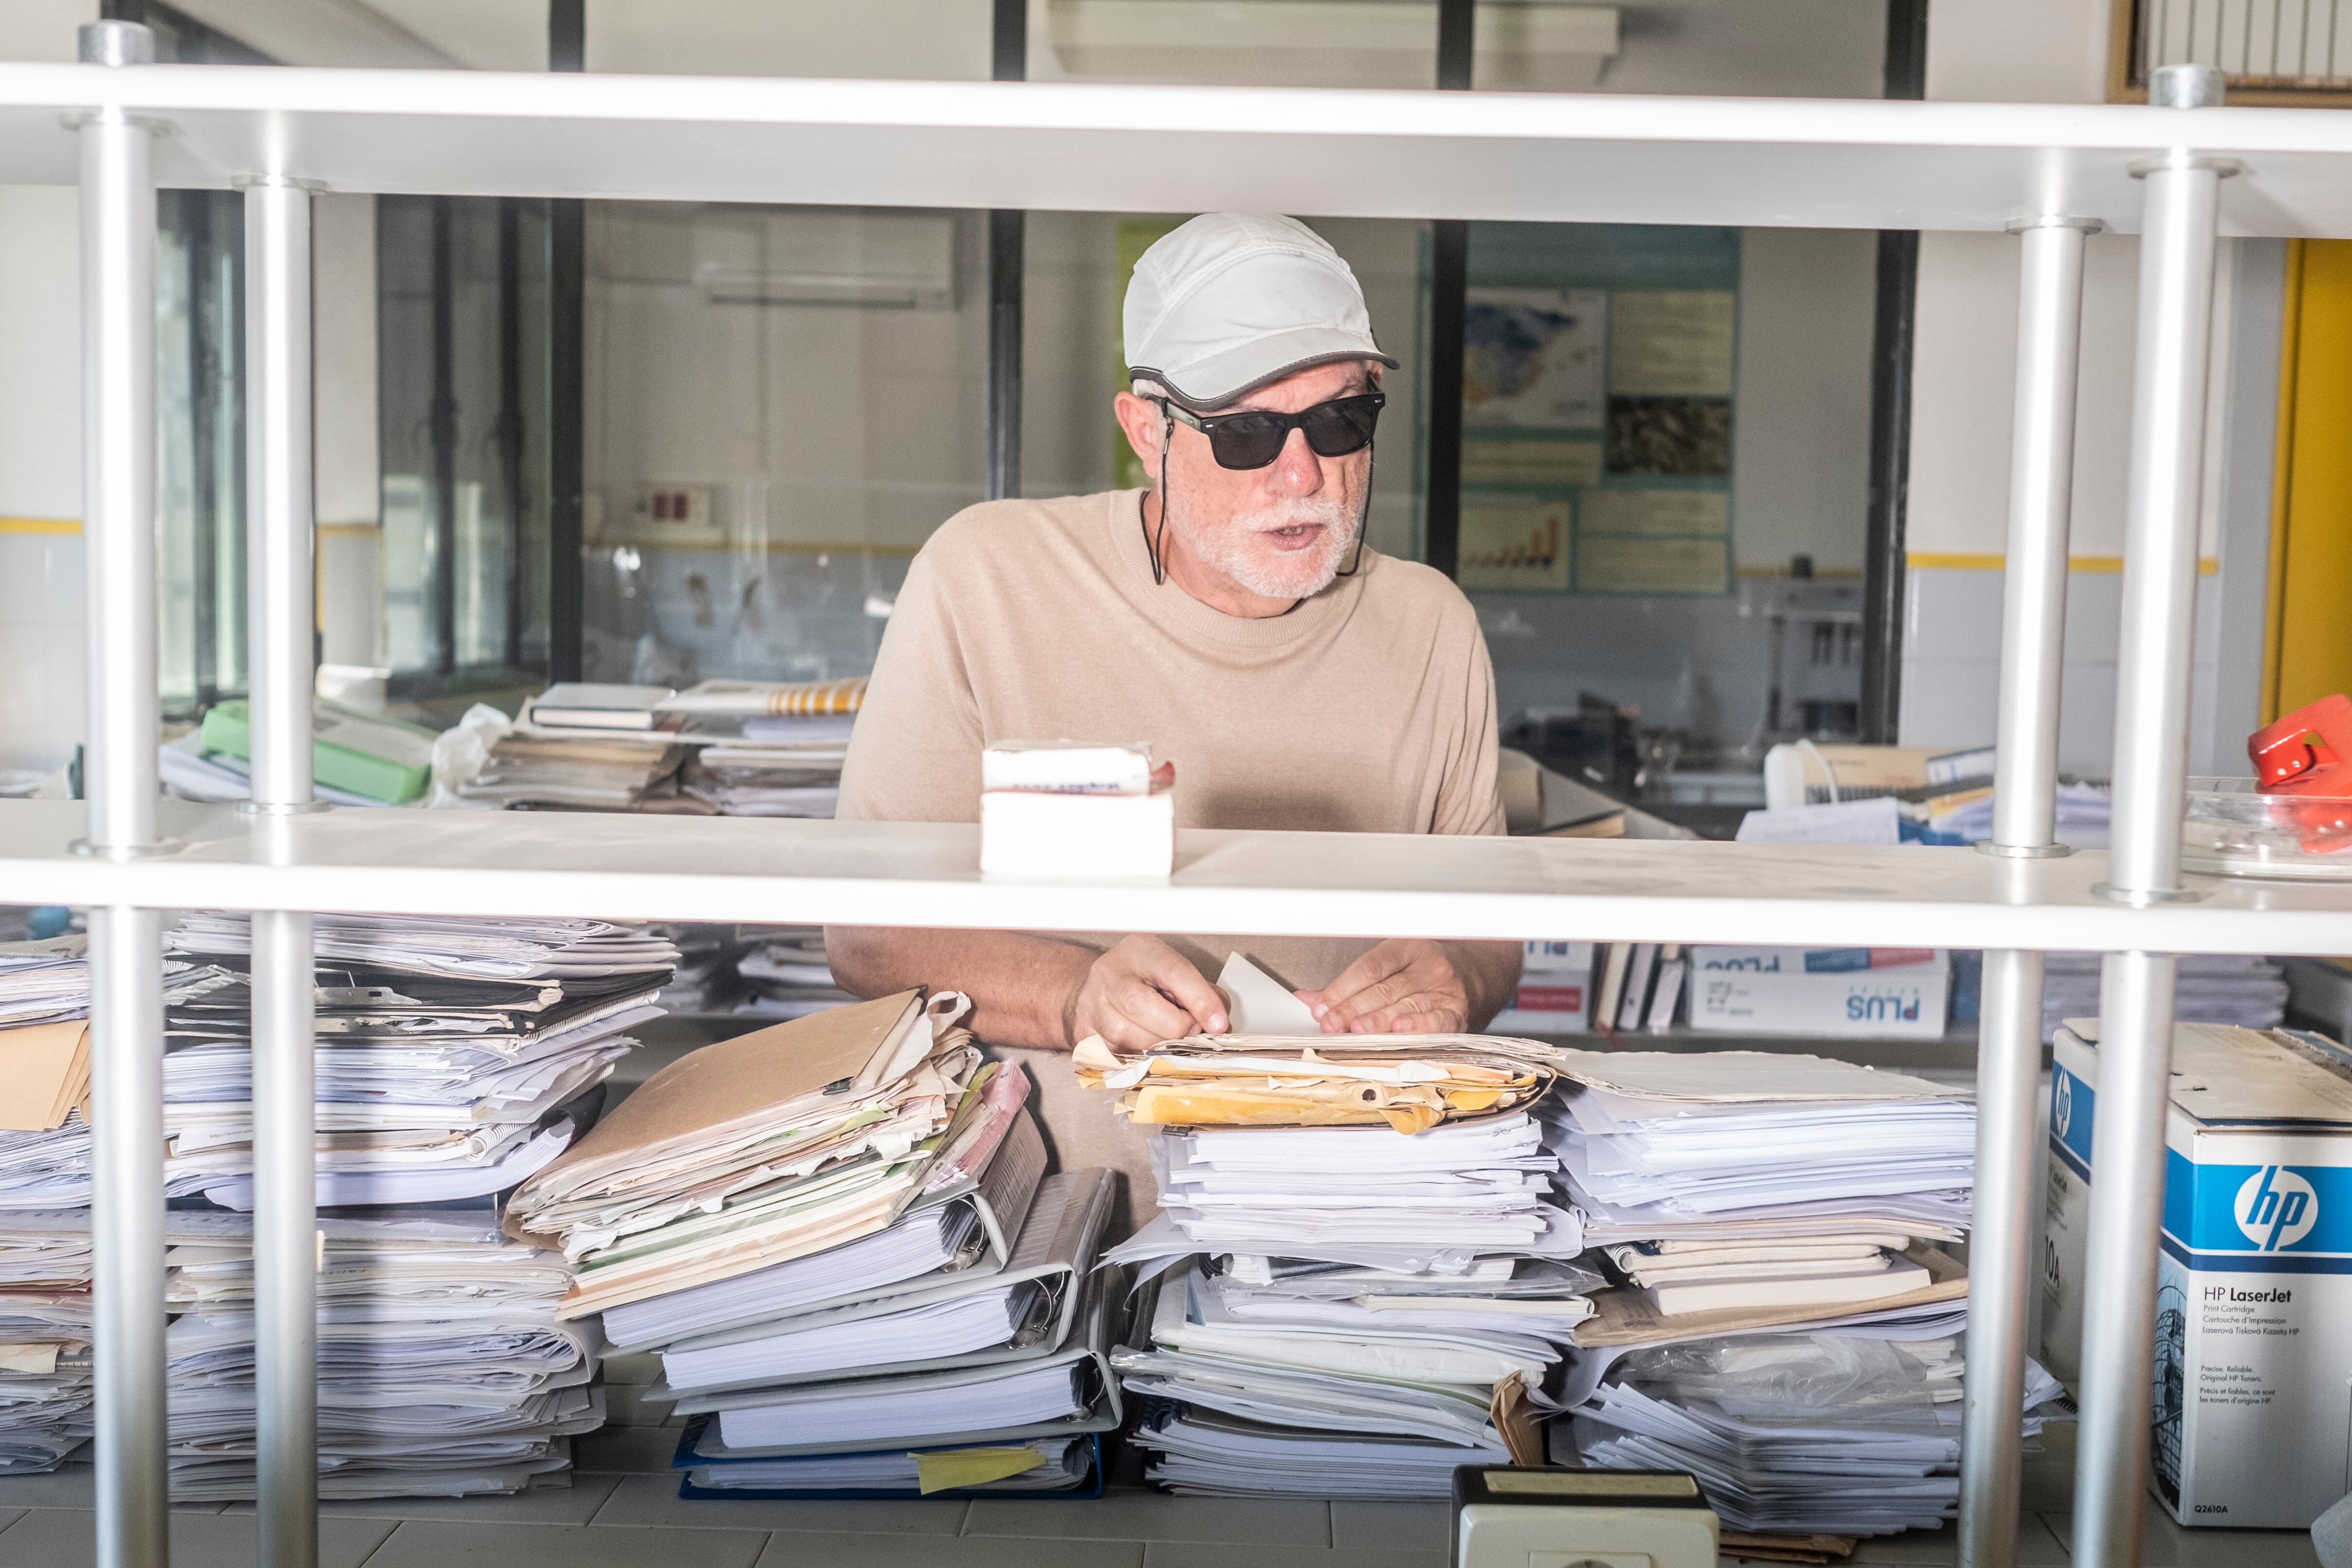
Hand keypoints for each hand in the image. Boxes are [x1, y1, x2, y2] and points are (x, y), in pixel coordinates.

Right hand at [1064, 935, 1228, 1052]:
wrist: (1098, 990)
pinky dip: (1139, 1058)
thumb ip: (1203, 994)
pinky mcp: (1085, 1034)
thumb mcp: (1176, 975)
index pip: (1173, 971)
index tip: (1218, 1024)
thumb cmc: (1145, 982)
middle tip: (1190, 1032)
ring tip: (1166, 1038)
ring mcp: (1092, 1004)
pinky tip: (1147, 1047)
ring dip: (1157, 1046)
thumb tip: (1219, 1025)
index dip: (1199, 1000)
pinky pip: (1116, 1055)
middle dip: (1175, 1028)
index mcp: (1140, 950)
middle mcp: (1110, 973)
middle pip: (1141, 1005)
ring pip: (1127, 1035)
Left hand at [1296, 938, 1471, 1034]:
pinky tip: (1400, 1031)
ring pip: (1406, 1005)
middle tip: (1331, 1023)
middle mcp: (1428, 966)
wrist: (1479, 974)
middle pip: (1384, 989)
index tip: (1322, 1005)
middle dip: (1353, 1008)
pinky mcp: (1458, 1012)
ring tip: (1356, 1030)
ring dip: (1378, 1020)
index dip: (1343, 988)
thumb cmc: (1427, 971)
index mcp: (1407, 947)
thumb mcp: (1394, 965)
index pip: (1370, 967)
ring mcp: (1445, 989)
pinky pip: (1436, 1020)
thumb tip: (1311, 999)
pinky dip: (1418, 1027)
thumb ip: (1351, 984)